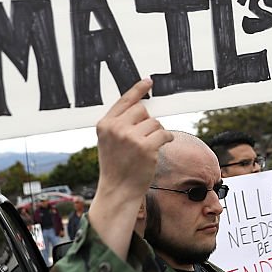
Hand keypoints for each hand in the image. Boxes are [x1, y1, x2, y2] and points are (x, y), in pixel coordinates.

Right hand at [93, 78, 171, 203]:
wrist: (118, 190)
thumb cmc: (116, 166)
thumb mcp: (108, 141)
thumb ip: (119, 123)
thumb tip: (142, 107)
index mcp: (105, 124)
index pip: (124, 100)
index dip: (138, 90)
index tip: (148, 81)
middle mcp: (116, 128)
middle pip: (142, 110)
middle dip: (147, 121)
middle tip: (143, 137)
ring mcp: (131, 138)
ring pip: (154, 122)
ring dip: (156, 133)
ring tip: (148, 147)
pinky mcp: (146, 147)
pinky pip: (164, 133)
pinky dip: (167, 139)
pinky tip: (161, 146)